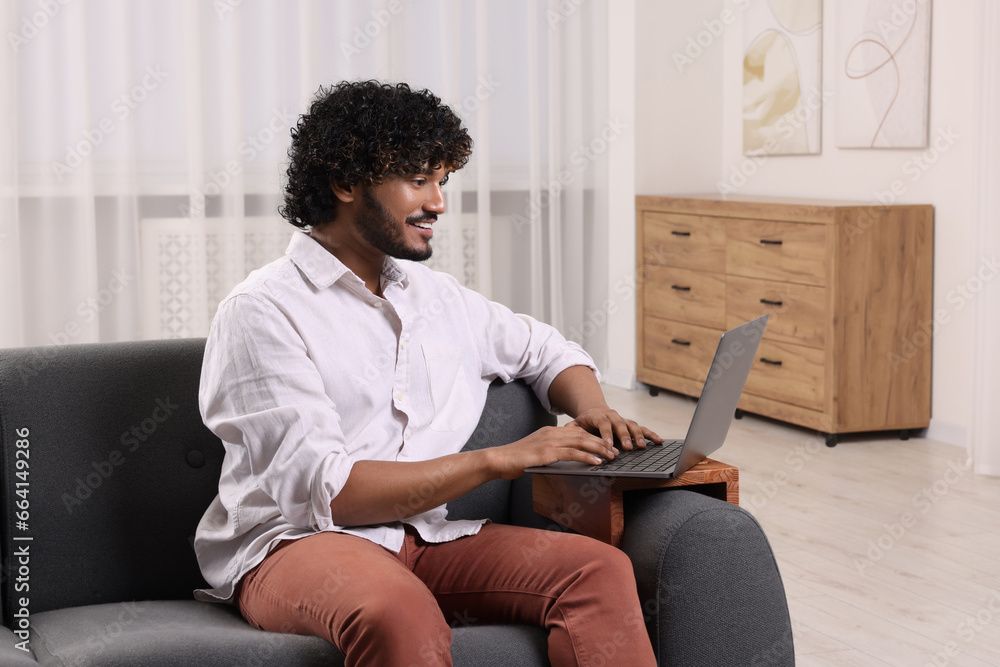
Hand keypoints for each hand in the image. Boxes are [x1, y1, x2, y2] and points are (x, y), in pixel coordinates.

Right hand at [487, 426, 617, 479]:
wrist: (499, 459)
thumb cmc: (516, 459)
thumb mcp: (536, 452)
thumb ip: (549, 452)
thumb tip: (562, 459)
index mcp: (550, 432)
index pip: (578, 432)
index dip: (594, 438)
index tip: (606, 445)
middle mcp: (552, 433)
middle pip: (583, 435)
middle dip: (601, 442)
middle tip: (615, 450)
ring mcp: (550, 442)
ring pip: (581, 442)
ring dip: (599, 448)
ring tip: (611, 455)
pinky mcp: (547, 452)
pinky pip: (572, 453)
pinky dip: (587, 456)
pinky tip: (597, 461)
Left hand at [566, 407, 662, 451]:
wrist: (593, 411)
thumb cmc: (584, 423)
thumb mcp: (574, 425)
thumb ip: (570, 430)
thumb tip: (563, 435)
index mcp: (597, 416)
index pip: (602, 424)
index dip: (606, 434)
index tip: (608, 446)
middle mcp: (612, 416)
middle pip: (619, 425)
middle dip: (624, 437)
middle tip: (629, 448)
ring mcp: (622, 419)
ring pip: (632, 425)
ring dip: (638, 436)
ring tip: (642, 447)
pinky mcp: (630, 424)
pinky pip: (641, 428)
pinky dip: (650, 434)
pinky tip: (658, 441)